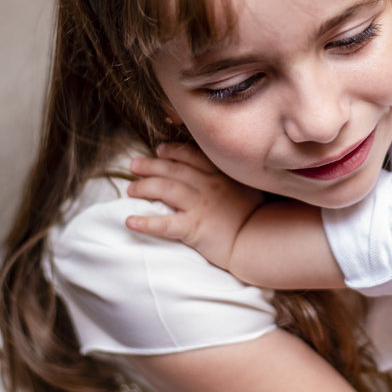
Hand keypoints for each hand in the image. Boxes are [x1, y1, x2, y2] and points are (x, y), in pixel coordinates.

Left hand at [125, 143, 263, 269]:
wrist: (261, 242)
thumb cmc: (257, 217)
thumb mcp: (249, 188)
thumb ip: (232, 178)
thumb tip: (217, 174)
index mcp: (221, 175)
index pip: (192, 155)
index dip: (174, 150)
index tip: (160, 149)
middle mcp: (209, 186)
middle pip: (174, 169)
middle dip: (151, 165)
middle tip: (134, 165)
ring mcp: (201, 206)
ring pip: (166, 189)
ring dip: (144, 187)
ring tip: (130, 189)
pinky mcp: (195, 228)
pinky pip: (165, 224)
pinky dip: (146, 222)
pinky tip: (130, 221)